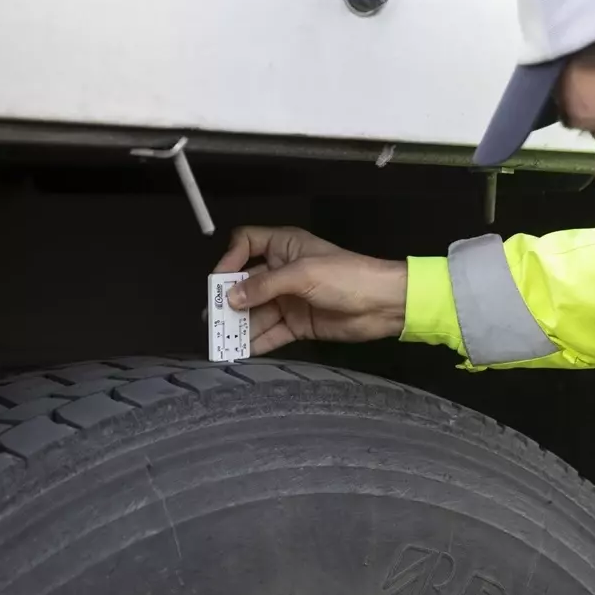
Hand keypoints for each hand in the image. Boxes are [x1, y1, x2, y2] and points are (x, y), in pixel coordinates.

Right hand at [213, 226, 406, 354]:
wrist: (383, 304)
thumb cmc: (347, 276)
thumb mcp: (302, 274)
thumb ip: (264, 285)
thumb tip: (231, 297)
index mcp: (284, 246)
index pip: (246, 244)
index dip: (230, 259)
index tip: (219, 281)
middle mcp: (282, 271)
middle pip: (246, 283)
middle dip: (228, 300)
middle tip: (212, 318)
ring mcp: (289, 299)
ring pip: (256, 311)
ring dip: (239, 324)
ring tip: (221, 339)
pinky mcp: (298, 324)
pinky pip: (271, 332)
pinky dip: (257, 341)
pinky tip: (242, 351)